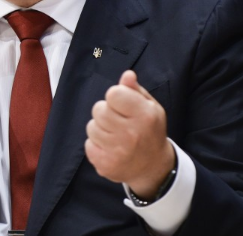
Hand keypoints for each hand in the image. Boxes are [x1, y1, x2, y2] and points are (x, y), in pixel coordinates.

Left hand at [85, 70, 174, 198]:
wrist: (154, 167)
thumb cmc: (150, 130)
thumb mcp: (150, 107)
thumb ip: (135, 89)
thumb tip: (127, 74)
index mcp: (145, 116)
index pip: (113, 94)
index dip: (115, 96)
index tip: (123, 104)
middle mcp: (132, 134)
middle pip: (99, 110)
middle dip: (105, 112)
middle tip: (117, 121)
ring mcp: (118, 152)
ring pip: (91, 127)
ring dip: (100, 128)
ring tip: (114, 135)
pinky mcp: (106, 165)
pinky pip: (88, 145)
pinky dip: (96, 145)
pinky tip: (110, 147)